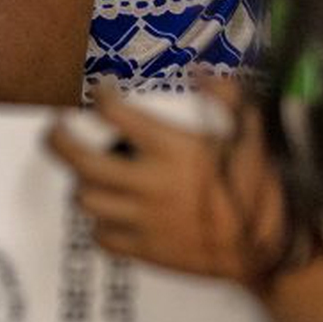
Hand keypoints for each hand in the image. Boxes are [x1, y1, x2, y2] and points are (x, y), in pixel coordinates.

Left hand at [45, 79, 286, 285]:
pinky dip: (99, 223)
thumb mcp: (251, 135)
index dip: (102, 96)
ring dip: (81, 182)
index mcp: (173, 151)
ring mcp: (144, 220)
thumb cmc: (260, 187)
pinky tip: (109, 212)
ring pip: (87, 200)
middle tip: (53, 128)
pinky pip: (102, 237)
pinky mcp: (145, 250)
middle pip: (82, 161)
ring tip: (86, 172)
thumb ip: (227, 98)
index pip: (117, 115)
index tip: (101, 90)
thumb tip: (202, 70)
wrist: (268, 250)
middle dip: (58, 140)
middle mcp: (150, 184)